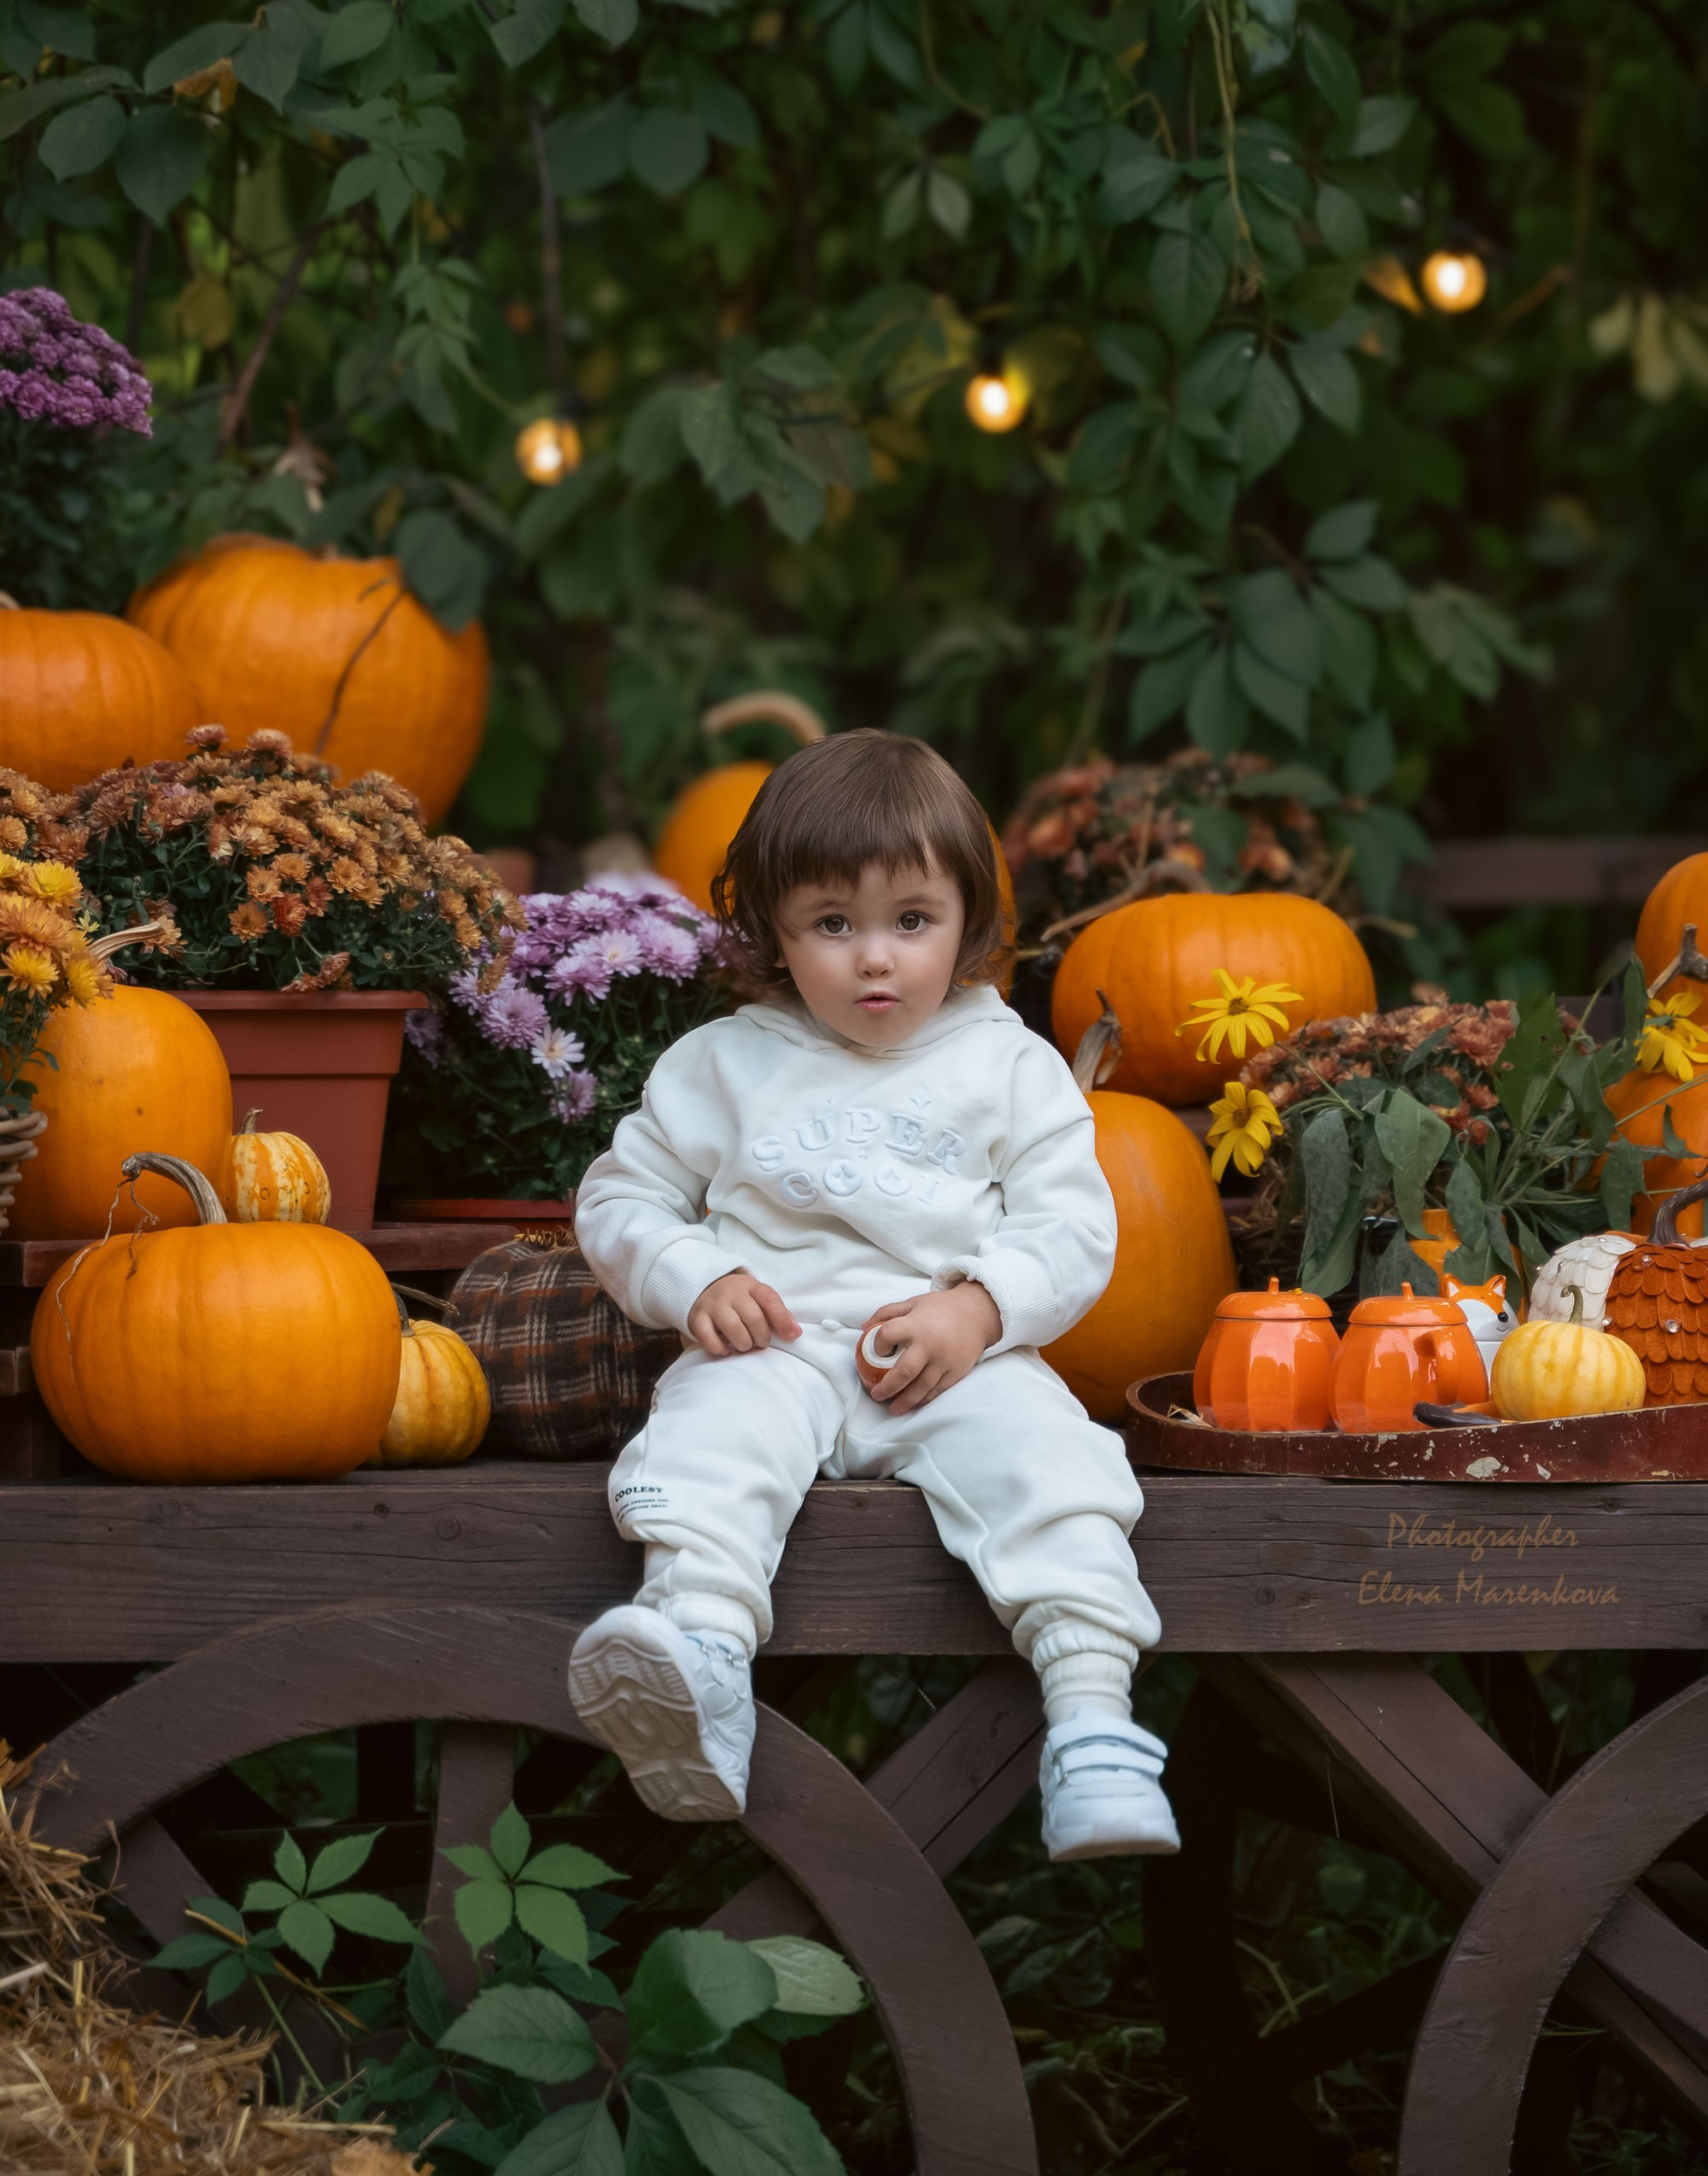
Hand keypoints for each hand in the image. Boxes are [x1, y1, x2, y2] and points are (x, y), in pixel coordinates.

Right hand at [688, 1271, 800, 1356]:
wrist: (702, 1288)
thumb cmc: (739, 1299)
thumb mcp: (758, 1299)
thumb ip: (778, 1314)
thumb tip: (796, 1333)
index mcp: (751, 1286)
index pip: (770, 1300)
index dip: (783, 1320)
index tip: (791, 1337)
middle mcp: (731, 1292)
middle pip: (754, 1318)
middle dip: (762, 1337)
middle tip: (761, 1343)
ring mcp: (713, 1304)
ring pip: (733, 1328)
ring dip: (743, 1344)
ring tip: (745, 1346)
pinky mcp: (697, 1318)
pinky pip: (708, 1337)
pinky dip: (719, 1348)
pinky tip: (725, 1350)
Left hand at [864, 1283, 1001, 1415]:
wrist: (977, 1314)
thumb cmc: (941, 1308)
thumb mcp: (913, 1303)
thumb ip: (887, 1312)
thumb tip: (864, 1327)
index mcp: (916, 1325)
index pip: (888, 1335)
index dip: (877, 1345)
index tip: (876, 1352)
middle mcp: (929, 1345)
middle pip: (904, 1372)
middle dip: (887, 1388)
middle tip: (876, 1395)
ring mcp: (944, 1361)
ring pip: (921, 1387)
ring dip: (904, 1401)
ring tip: (892, 1409)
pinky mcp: (956, 1371)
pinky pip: (937, 1390)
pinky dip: (923, 1400)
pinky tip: (913, 1404)